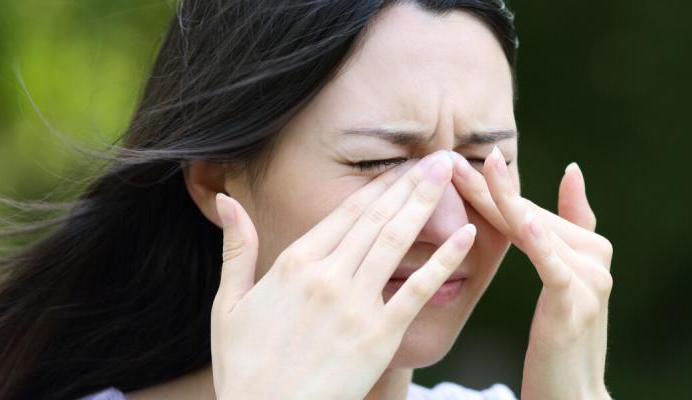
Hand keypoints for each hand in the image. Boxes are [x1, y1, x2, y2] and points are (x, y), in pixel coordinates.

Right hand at [210, 151, 474, 399]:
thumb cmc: (244, 367)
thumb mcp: (228, 304)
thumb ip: (236, 249)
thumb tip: (225, 200)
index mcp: (293, 263)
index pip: (346, 212)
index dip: (379, 185)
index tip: (403, 165)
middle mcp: (326, 276)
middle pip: (376, 218)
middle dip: (411, 182)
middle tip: (441, 155)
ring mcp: (354, 304)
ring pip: (396, 241)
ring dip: (426, 202)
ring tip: (452, 173)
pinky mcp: (378, 336)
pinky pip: (416, 290)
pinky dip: (443, 260)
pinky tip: (466, 235)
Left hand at [450, 149, 613, 399]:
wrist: (572, 395)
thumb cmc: (563, 340)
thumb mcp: (564, 281)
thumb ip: (569, 227)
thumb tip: (573, 170)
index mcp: (591, 248)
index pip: (534, 210)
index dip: (499, 187)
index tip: (465, 160)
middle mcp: (596, 258)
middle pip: (531, 218)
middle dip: (490, 191)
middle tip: (452, 163)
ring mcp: (591, 281)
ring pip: (536, 235)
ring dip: (501, 205)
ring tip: (474, 175)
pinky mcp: (576, 306)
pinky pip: (553, 268)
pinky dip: (539, 244)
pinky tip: (523, 222)